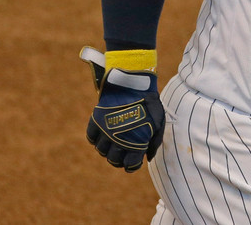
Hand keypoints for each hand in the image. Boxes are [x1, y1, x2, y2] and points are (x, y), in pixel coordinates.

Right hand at [82, 48, 164, 172]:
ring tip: (115, 143)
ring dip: (108, 149)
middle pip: (114, 160)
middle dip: (120, 159)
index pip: (129, 165)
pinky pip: (91, 138)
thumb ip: (154, 142)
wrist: (133, 85)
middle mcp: (118, 141)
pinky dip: (96, 139)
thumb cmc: (149, 104)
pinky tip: (104, 135)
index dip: (132, 165)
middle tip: (124, 154)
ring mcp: (105, 132)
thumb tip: (147, 157)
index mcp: (136, 143)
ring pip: (101, 150)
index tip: (133, 162)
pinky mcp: (96, 121)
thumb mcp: (159, 123)